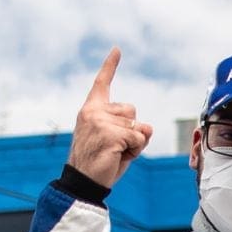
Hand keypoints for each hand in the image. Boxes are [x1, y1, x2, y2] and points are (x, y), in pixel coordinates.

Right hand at [67, 47, 155, 187]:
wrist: (83, 182)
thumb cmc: (100, 163)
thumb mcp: (115, 140)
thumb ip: (129, 128)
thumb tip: (147, 127)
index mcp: (91, 110)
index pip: (102, 84)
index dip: (110, 66)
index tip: (118, 49)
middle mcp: (94, 111)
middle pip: (133, 112)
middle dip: (132, 131)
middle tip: (115, 147)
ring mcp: (100, 121)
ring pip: (138, 127)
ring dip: (135, 143)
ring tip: (115, 153)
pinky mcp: (110, 133)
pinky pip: (139, 138)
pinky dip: (135, 150)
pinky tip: (118, 156)